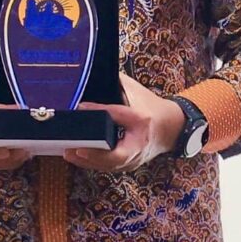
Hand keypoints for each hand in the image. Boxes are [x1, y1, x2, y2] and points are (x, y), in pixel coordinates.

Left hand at [65, 72, 180, 173]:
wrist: (172, 128)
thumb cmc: (152, 109)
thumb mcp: (138, 93)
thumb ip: (118, 84)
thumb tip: (95, 74)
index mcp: (142, 121)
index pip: (118, 115)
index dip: (99, 111)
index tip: (81, 107)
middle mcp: (139, 143)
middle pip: (115, 154)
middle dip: (93, 152)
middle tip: (74, 147)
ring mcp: (134, 158)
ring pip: (109, 164)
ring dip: (87, 160)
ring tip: (68, 152)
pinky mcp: (128, 165)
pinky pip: (107, 167)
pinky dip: (91, 163)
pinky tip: (75, 157)